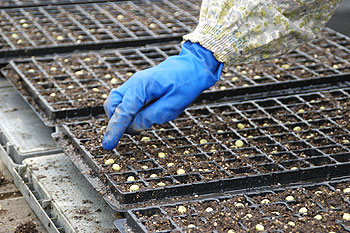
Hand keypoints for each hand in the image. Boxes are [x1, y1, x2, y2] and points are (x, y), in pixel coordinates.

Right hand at [102, 41, 222, 149]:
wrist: (193, 66)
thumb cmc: (186, 84)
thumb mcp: (173, 105)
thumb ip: (150, 117)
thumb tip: (133, 127)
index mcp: (142, 86)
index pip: (123, 111)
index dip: (115, 129)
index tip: (108, 145)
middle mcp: (134, 83)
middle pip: (112, 105)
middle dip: (116, 121)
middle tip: (131, 132)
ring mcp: (134, 83)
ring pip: (116, 103)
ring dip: (122, 116)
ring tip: (142, 123)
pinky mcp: (138, 87)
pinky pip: (125, 101)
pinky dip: (128, 111)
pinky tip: (143, 115)